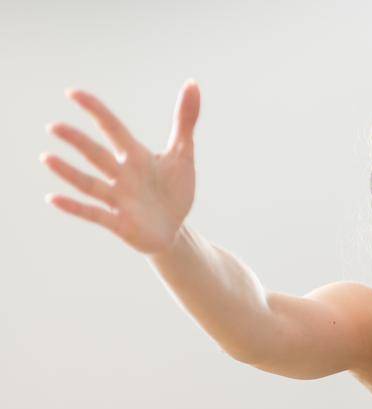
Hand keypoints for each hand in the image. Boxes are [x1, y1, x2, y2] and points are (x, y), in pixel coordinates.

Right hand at [41, 81, 200, 254]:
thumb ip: (185, 120)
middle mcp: (121, 175)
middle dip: (78, 141)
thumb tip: (193, 83)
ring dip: (69, 173)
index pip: (113, 129)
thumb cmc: (173, 190)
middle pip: (97, 155)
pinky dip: (75, 207)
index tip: (73, 93)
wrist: (174, 229)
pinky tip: (53, 198)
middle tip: (54, 126)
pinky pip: (94, 214)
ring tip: (46, 158)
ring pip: (90, 184)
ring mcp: (118, 200)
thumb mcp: (183, 154)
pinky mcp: (120, 224)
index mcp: (135, 156)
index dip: (96, 111)